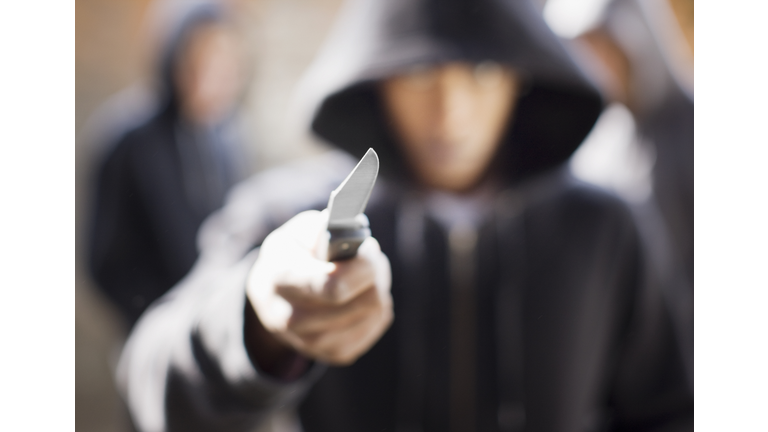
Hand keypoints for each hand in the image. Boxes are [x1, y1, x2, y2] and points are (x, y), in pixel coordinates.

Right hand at [246, 210, 392, 365]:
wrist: (273, 294)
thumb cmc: (294, 254)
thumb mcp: (299, 231)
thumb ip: (326, 229)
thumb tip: (354, 234)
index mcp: (280, 280)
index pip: (333, 286)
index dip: (363, 267)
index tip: (368, 250)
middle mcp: (291, 318)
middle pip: (364, 303)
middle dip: (376, 273)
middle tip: (370, 257)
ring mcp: (312, 342)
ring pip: (375, 313)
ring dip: (378, 288)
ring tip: (363, 274)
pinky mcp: (334, 354)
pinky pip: (376, 325)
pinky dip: (377, 306)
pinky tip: (361, 294)